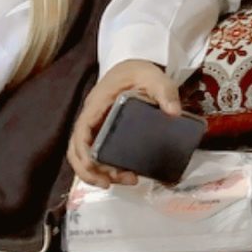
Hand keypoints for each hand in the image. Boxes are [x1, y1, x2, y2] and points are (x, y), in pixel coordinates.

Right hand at [68, 58, 187, 188]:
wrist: (137, 68)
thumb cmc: (140, 71)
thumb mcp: (154, 77)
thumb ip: (165, 91)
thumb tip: (173, 112)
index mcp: (97, 104)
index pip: (80, 131)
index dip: (83, 153)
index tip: (95, 168)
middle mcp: (92, 117)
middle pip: (77, 150)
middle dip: (90, 171)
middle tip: (112, 183)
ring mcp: (97, 126)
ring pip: (85, 155)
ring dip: (99, 173)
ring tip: (127, 180)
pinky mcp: (105, 133)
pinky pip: (97, 154)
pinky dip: (106, 168)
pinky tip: (124, 173)